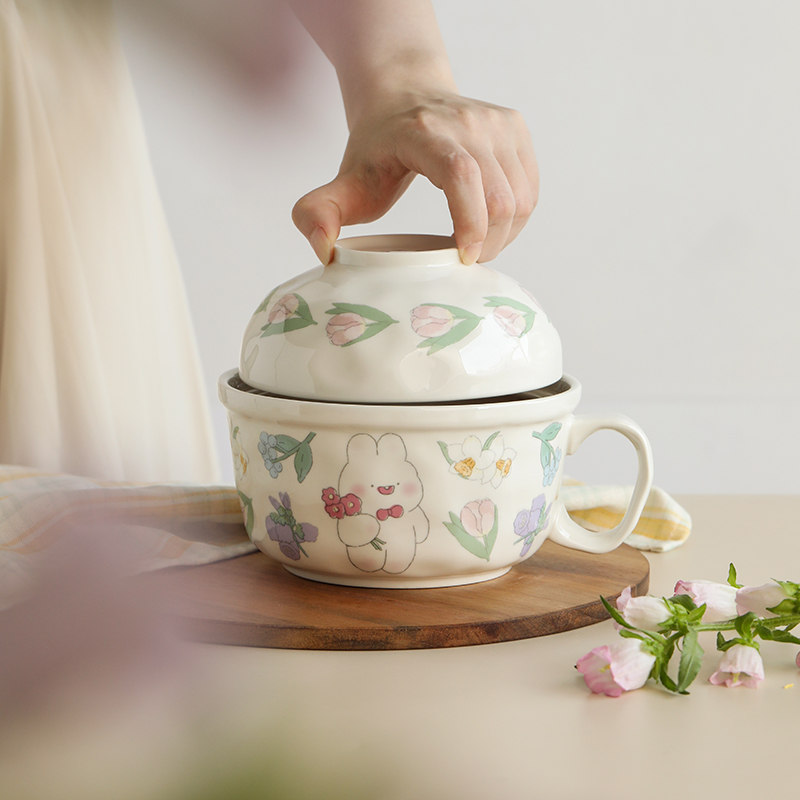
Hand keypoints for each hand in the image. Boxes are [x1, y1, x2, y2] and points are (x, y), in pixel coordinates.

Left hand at [292, 90, 538, 265]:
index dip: (470, 222)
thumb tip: (324, 252)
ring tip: (476, 246)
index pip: (461, 176)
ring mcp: (497, 122)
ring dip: (504, 236)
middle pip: (499, 197)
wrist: (404, 91)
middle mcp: (468, 121)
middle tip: (463, 262)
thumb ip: (319, 215)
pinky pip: (529, 189)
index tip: (463, 258)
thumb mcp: (345, 181)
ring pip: (521, 198)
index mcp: (424, 132)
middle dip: (487, 243)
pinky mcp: (515, 129)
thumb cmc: (378, 145)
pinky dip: (516, 219)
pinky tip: (490, 226)